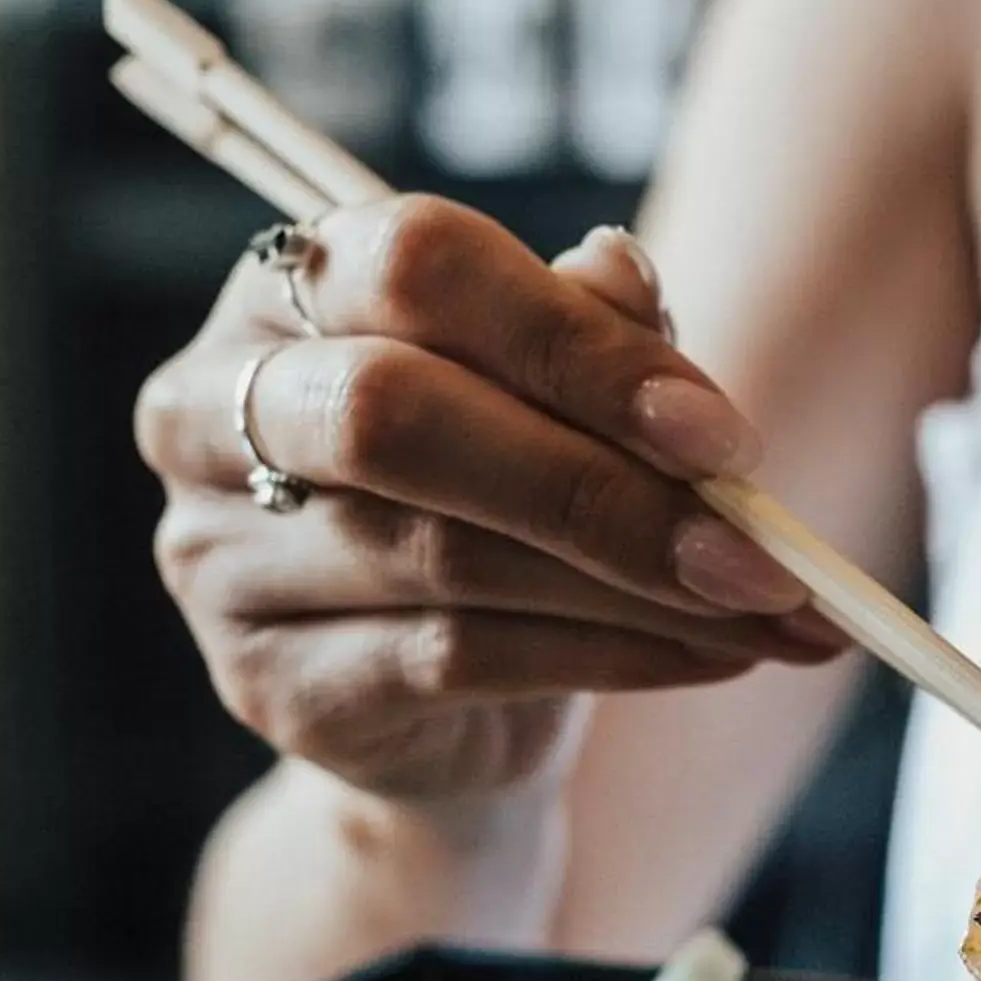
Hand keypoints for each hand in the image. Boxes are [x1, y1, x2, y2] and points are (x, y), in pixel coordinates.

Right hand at [138, 202, 840, 804]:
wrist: (443, 715)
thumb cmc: (501, 509)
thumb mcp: (554, 399)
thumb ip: (585, 328)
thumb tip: (627, 274)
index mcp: (285, 289)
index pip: (414, 264)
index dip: (575, 342)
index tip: (721, 434)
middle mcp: (213, 410)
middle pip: (395, 414)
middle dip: (600, 482)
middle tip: (755, 548)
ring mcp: (222, 557)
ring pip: (444, 554)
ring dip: (636, 587)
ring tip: (766, 609)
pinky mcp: (269, 683)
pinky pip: (455, 660)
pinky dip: (608, 657)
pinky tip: (706, 659)